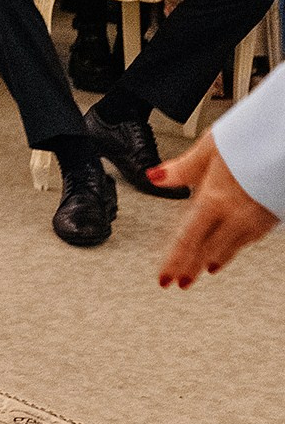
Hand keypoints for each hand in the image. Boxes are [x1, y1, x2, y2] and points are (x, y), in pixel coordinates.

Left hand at [154, 128, 278, 284]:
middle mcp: (234, 216)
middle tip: (179, 283)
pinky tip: (228, 250)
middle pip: (207, 249)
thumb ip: (182, 169)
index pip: (187, 239)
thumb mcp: (209, 148)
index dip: (174, 262)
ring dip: (212, 260)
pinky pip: (245, 240)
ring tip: (201, 271)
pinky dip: (232, 249)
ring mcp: (253, 220)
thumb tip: (155, 177)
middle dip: (191, 268)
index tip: (165, 278)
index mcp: (214, 200)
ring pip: (228, 248)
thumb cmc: (250, 140)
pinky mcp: (268, 218)